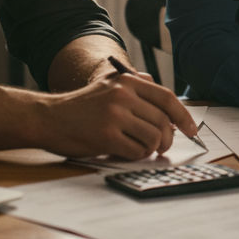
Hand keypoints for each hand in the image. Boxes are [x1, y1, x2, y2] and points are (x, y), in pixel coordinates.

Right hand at [40, 72, 198, 160]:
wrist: (48, 117)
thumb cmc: (80, 107)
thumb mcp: (108, 86)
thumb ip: (136, 88)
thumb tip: (168, 105)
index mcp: (127, 82)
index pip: (167, 98)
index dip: (183, 117)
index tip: (191, 130)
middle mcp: (123, 95)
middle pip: (163, 122)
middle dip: (167, 139)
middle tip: (161, 147)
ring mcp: (115, 116)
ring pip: (153, 138)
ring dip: (150, 149)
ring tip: (137, 148)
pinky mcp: (106, 136)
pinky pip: (137, 151)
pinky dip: (136, 156)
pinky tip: (125, 152)